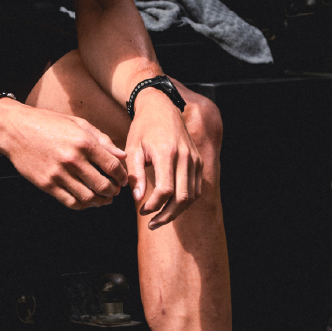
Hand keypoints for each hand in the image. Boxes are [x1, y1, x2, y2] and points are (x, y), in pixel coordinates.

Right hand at [0, 102, 127, 209]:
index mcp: (84, 142)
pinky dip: (82, 205)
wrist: (16, 129)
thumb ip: (103, 140)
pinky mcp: (46, 184)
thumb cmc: (48, 123)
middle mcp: (73, 159)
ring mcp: (58, 174)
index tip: (123, 179)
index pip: (112, 166)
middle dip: (113, 191)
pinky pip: (70, 201)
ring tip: (104, 198)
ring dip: (100, 201)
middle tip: (115, 191)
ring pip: (88, 197)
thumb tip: (122, 155)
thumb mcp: (78, 123)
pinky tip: (87, 201)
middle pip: (103, 185)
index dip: (122, 176)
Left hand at [127, 89, 202, 229]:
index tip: (142, 210)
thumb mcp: (133, 148)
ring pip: (192, 196)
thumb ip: (135, 174)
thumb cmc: (143, 128)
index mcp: (167, 153)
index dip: (154, 206)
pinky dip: (186, 201)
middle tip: (152, 223)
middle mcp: (185, 157)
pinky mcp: (199, 161)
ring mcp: (194, 159)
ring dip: (177, 211)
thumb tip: (138, 198)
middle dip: (167, 215)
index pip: (166, 190)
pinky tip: (171, 205)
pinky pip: (196, 188)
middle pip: (182, 198)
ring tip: (161, 218)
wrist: (161, 107)